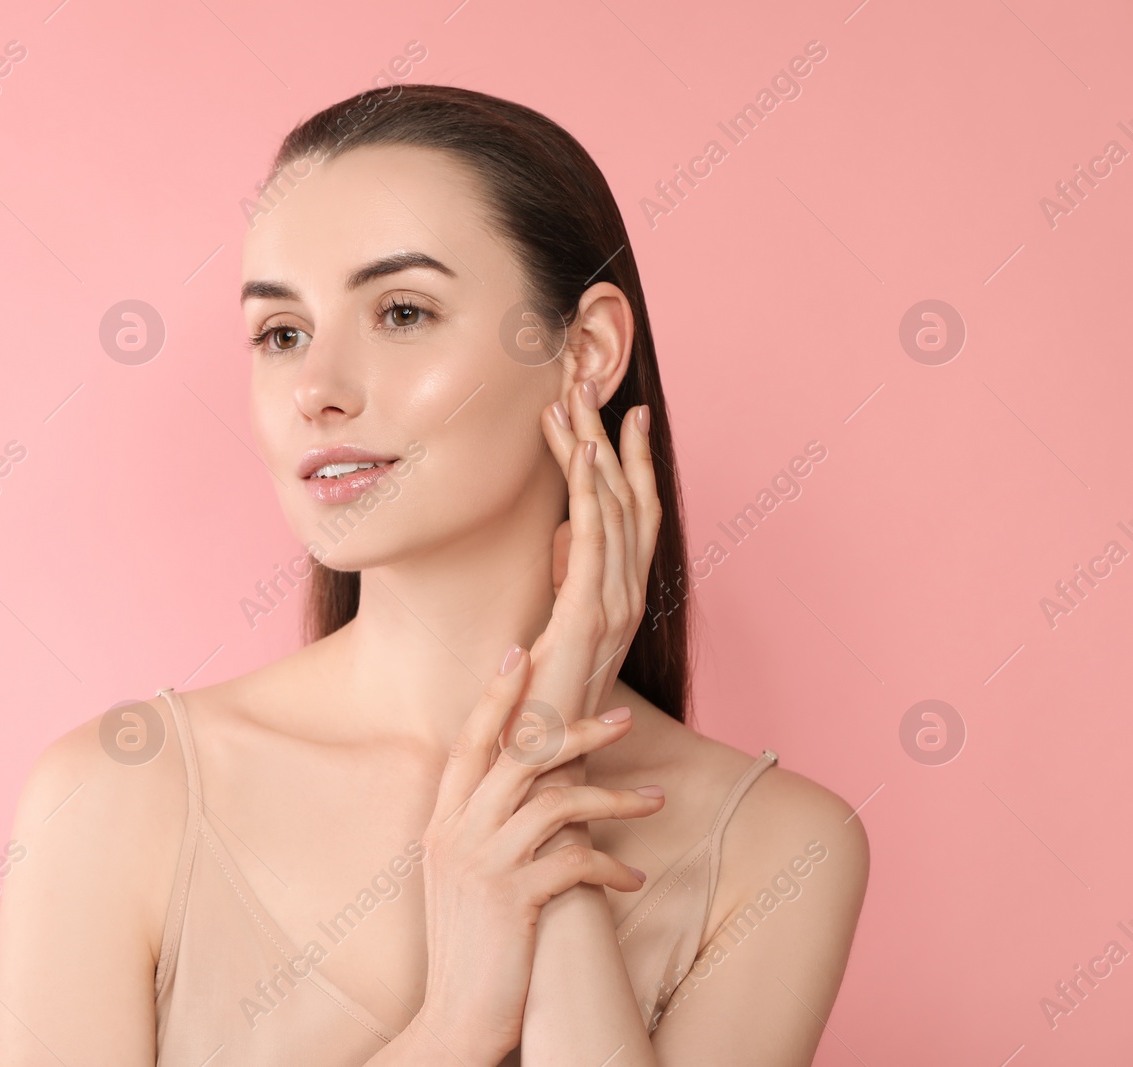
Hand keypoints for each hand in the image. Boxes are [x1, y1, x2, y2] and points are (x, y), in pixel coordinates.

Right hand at [411, 649, 666, 1062]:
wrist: (454, 1021)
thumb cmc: (472, 948)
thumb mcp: (463, 876)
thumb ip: (484, 828)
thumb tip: (532, 788)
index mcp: (441, 822)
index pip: (469, 741)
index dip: (496, 695)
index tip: (523, 651)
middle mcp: (454, 835)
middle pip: (517, 758)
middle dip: (575, 730)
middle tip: (624, 717)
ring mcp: (481, 866)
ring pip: (554, 803)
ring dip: (613, 797)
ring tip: (655, 801)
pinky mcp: (513, 901)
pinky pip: (573, 861)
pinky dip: (611, 864)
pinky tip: (632, 879)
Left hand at [529, 381, 661, 727]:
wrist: (543, 773)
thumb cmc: (541, 717)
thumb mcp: (553, 642)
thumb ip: (565, 592)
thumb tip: (562, 545)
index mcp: (617, 602)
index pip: (629, 516)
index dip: (624, 460)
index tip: (612, 411)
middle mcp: (625, 598)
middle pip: (629, 498)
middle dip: (610, 436)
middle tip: (591, 377)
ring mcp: (613, 607)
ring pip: (613, 506)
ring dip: (594, 446)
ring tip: (575, 392)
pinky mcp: (588, 617)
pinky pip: (594, 537)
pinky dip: (589, 486)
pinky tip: (580, 445)